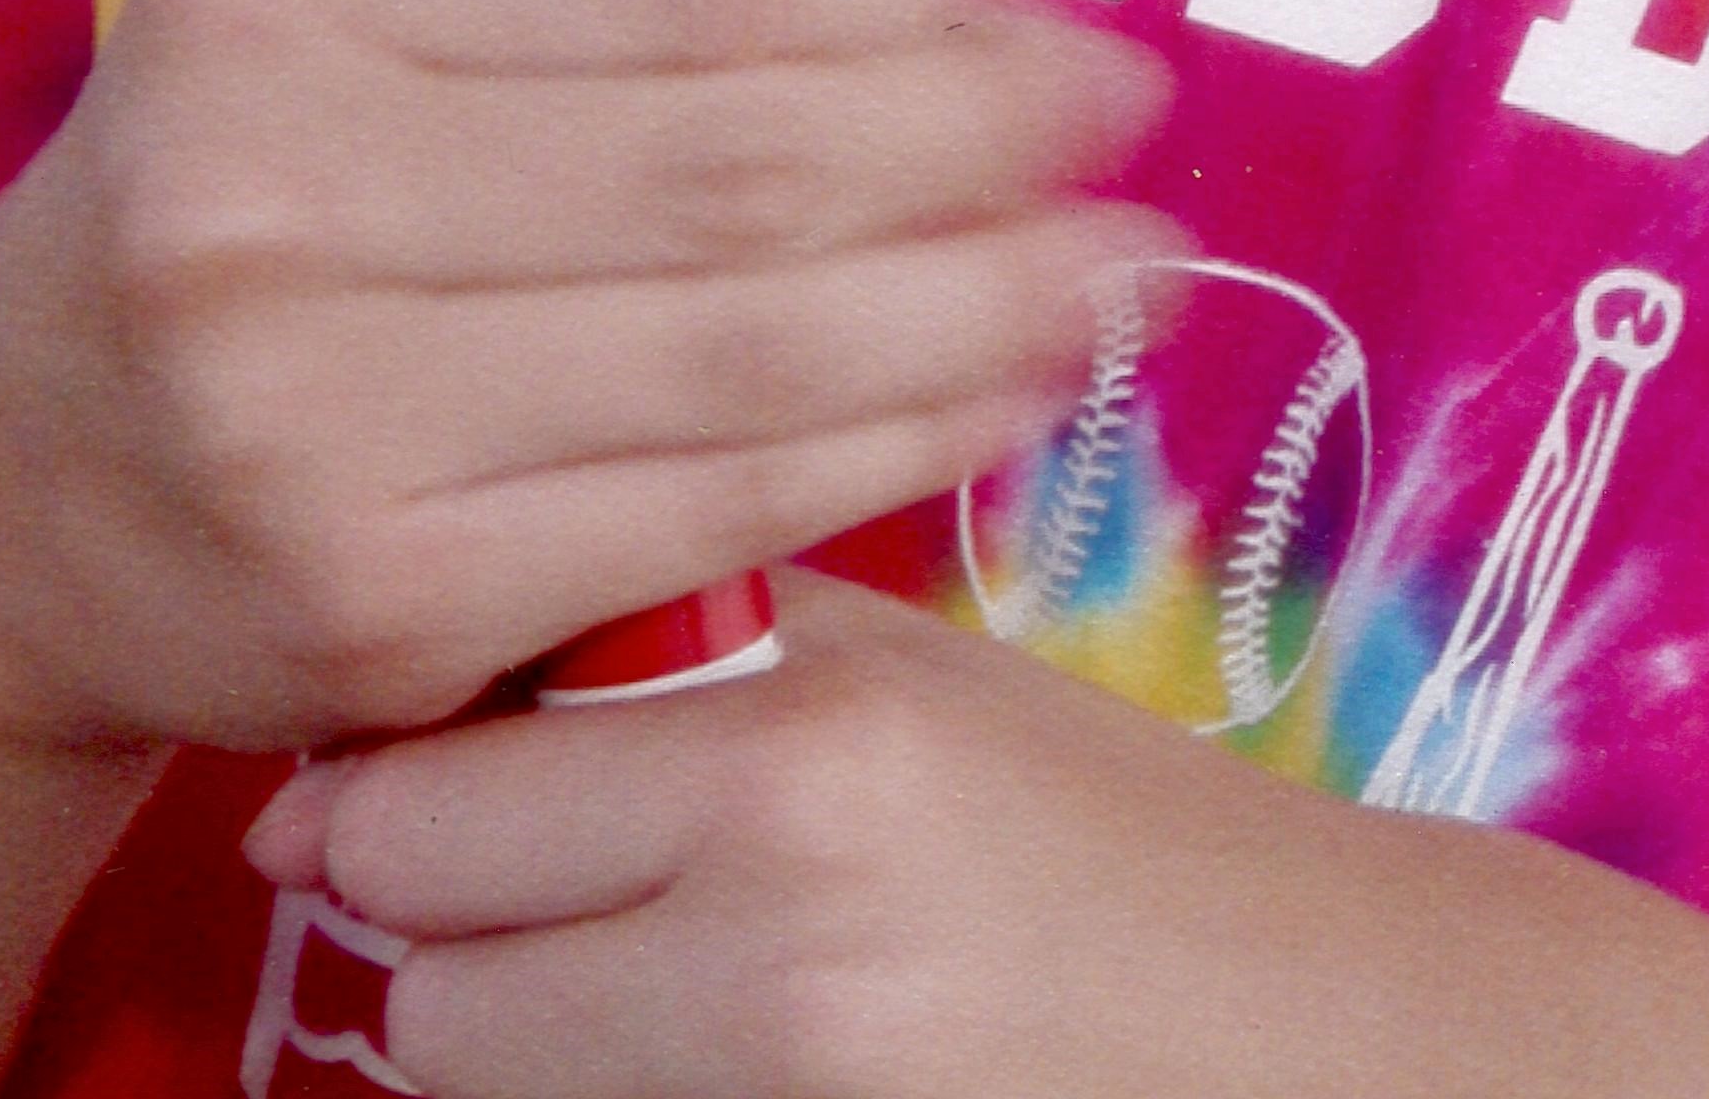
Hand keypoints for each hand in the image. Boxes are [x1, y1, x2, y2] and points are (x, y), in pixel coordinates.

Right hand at [0, 0, 1164, 769]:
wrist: (15, 477)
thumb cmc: (285, 152)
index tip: (1064, 20)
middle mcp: (261, 189)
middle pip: (738, 166)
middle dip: (986, 148)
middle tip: (1131, 139)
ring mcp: (303, 423)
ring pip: (749, 352)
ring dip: (984, 312)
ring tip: (1124, 276)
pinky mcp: (367, 612)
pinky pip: (703, 515)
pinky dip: (889, 453)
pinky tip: (1000, 403)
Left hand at [239, 576, 1708, 1098]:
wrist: (1312, 1029)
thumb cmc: (1108, 835)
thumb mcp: (917, 682)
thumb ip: (686, 653)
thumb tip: (435, 677)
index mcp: (799, 749)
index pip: (417, 808)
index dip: (396, 801)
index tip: (409, 789)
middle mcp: (771, 932)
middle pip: (420, 978)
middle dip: (453, 939)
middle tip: (565, 894)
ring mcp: (784, 1095)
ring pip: (468, 1090)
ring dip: (522, 1040)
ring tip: (660, 977)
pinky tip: (722, 1062)